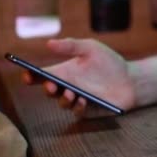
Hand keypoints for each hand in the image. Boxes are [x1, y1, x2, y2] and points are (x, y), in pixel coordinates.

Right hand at [21, 38, 135, 117]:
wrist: (130, 79)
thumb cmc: (109, 62)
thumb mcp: (91, 48)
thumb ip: (71, 45)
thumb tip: (49, 43)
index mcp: (64, 72)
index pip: (42, 76)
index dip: (31, 76)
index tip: (26, 74)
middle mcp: (67, 87)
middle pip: (49, 90)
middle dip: (47, 88)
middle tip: (50, 85)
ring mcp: (77, 100)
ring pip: (62, 103)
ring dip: (63, 98)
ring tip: (70, 92)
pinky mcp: (88, 111)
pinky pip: (78, 112)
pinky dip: (79, 106)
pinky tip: (83, 99)